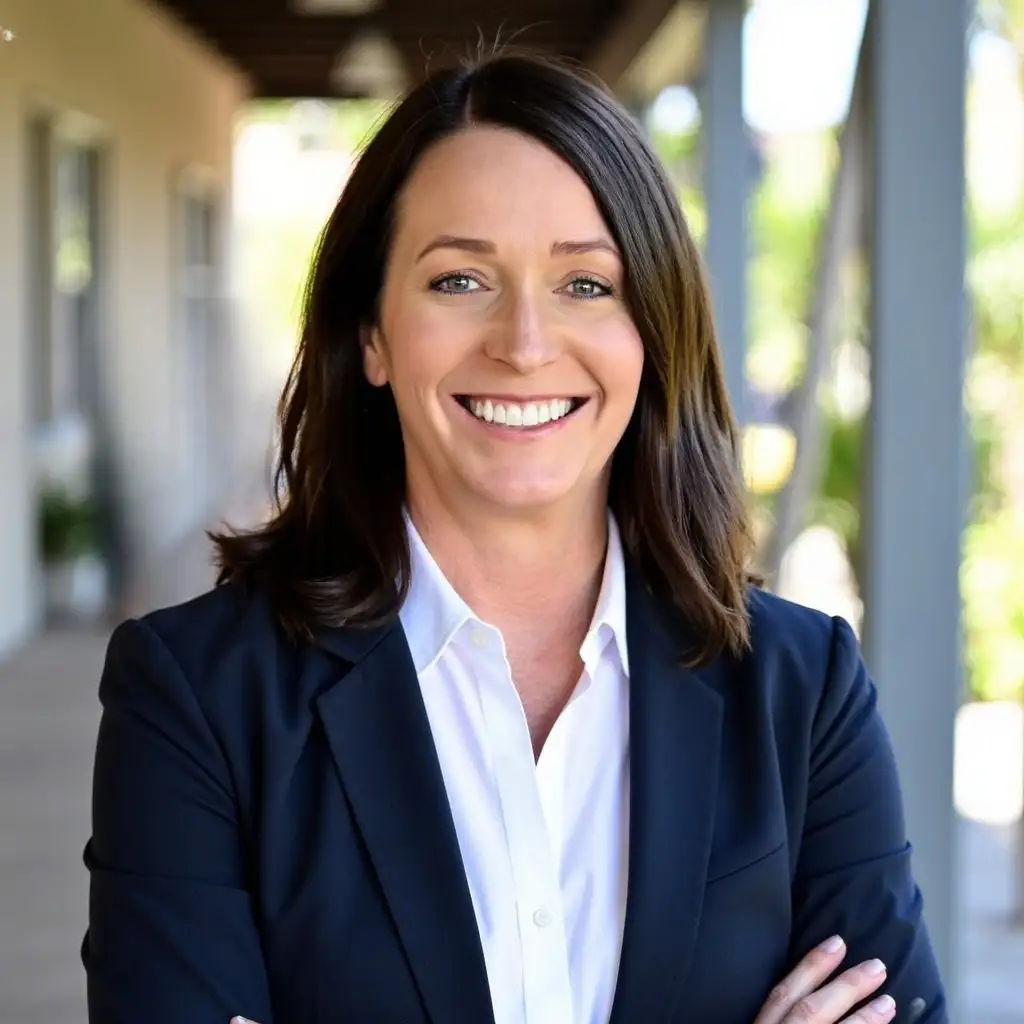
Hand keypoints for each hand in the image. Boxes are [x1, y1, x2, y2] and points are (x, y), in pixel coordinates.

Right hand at [753, 935, 895, 1023]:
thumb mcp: (767, 1020)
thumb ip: (778, 1012)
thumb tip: (805, 986)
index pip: (782, 993)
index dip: (810, 966)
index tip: (837, 942)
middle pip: (809, 1010)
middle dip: (844, 988)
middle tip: (876, 966)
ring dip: (864, 1019)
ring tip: (889, 1002)